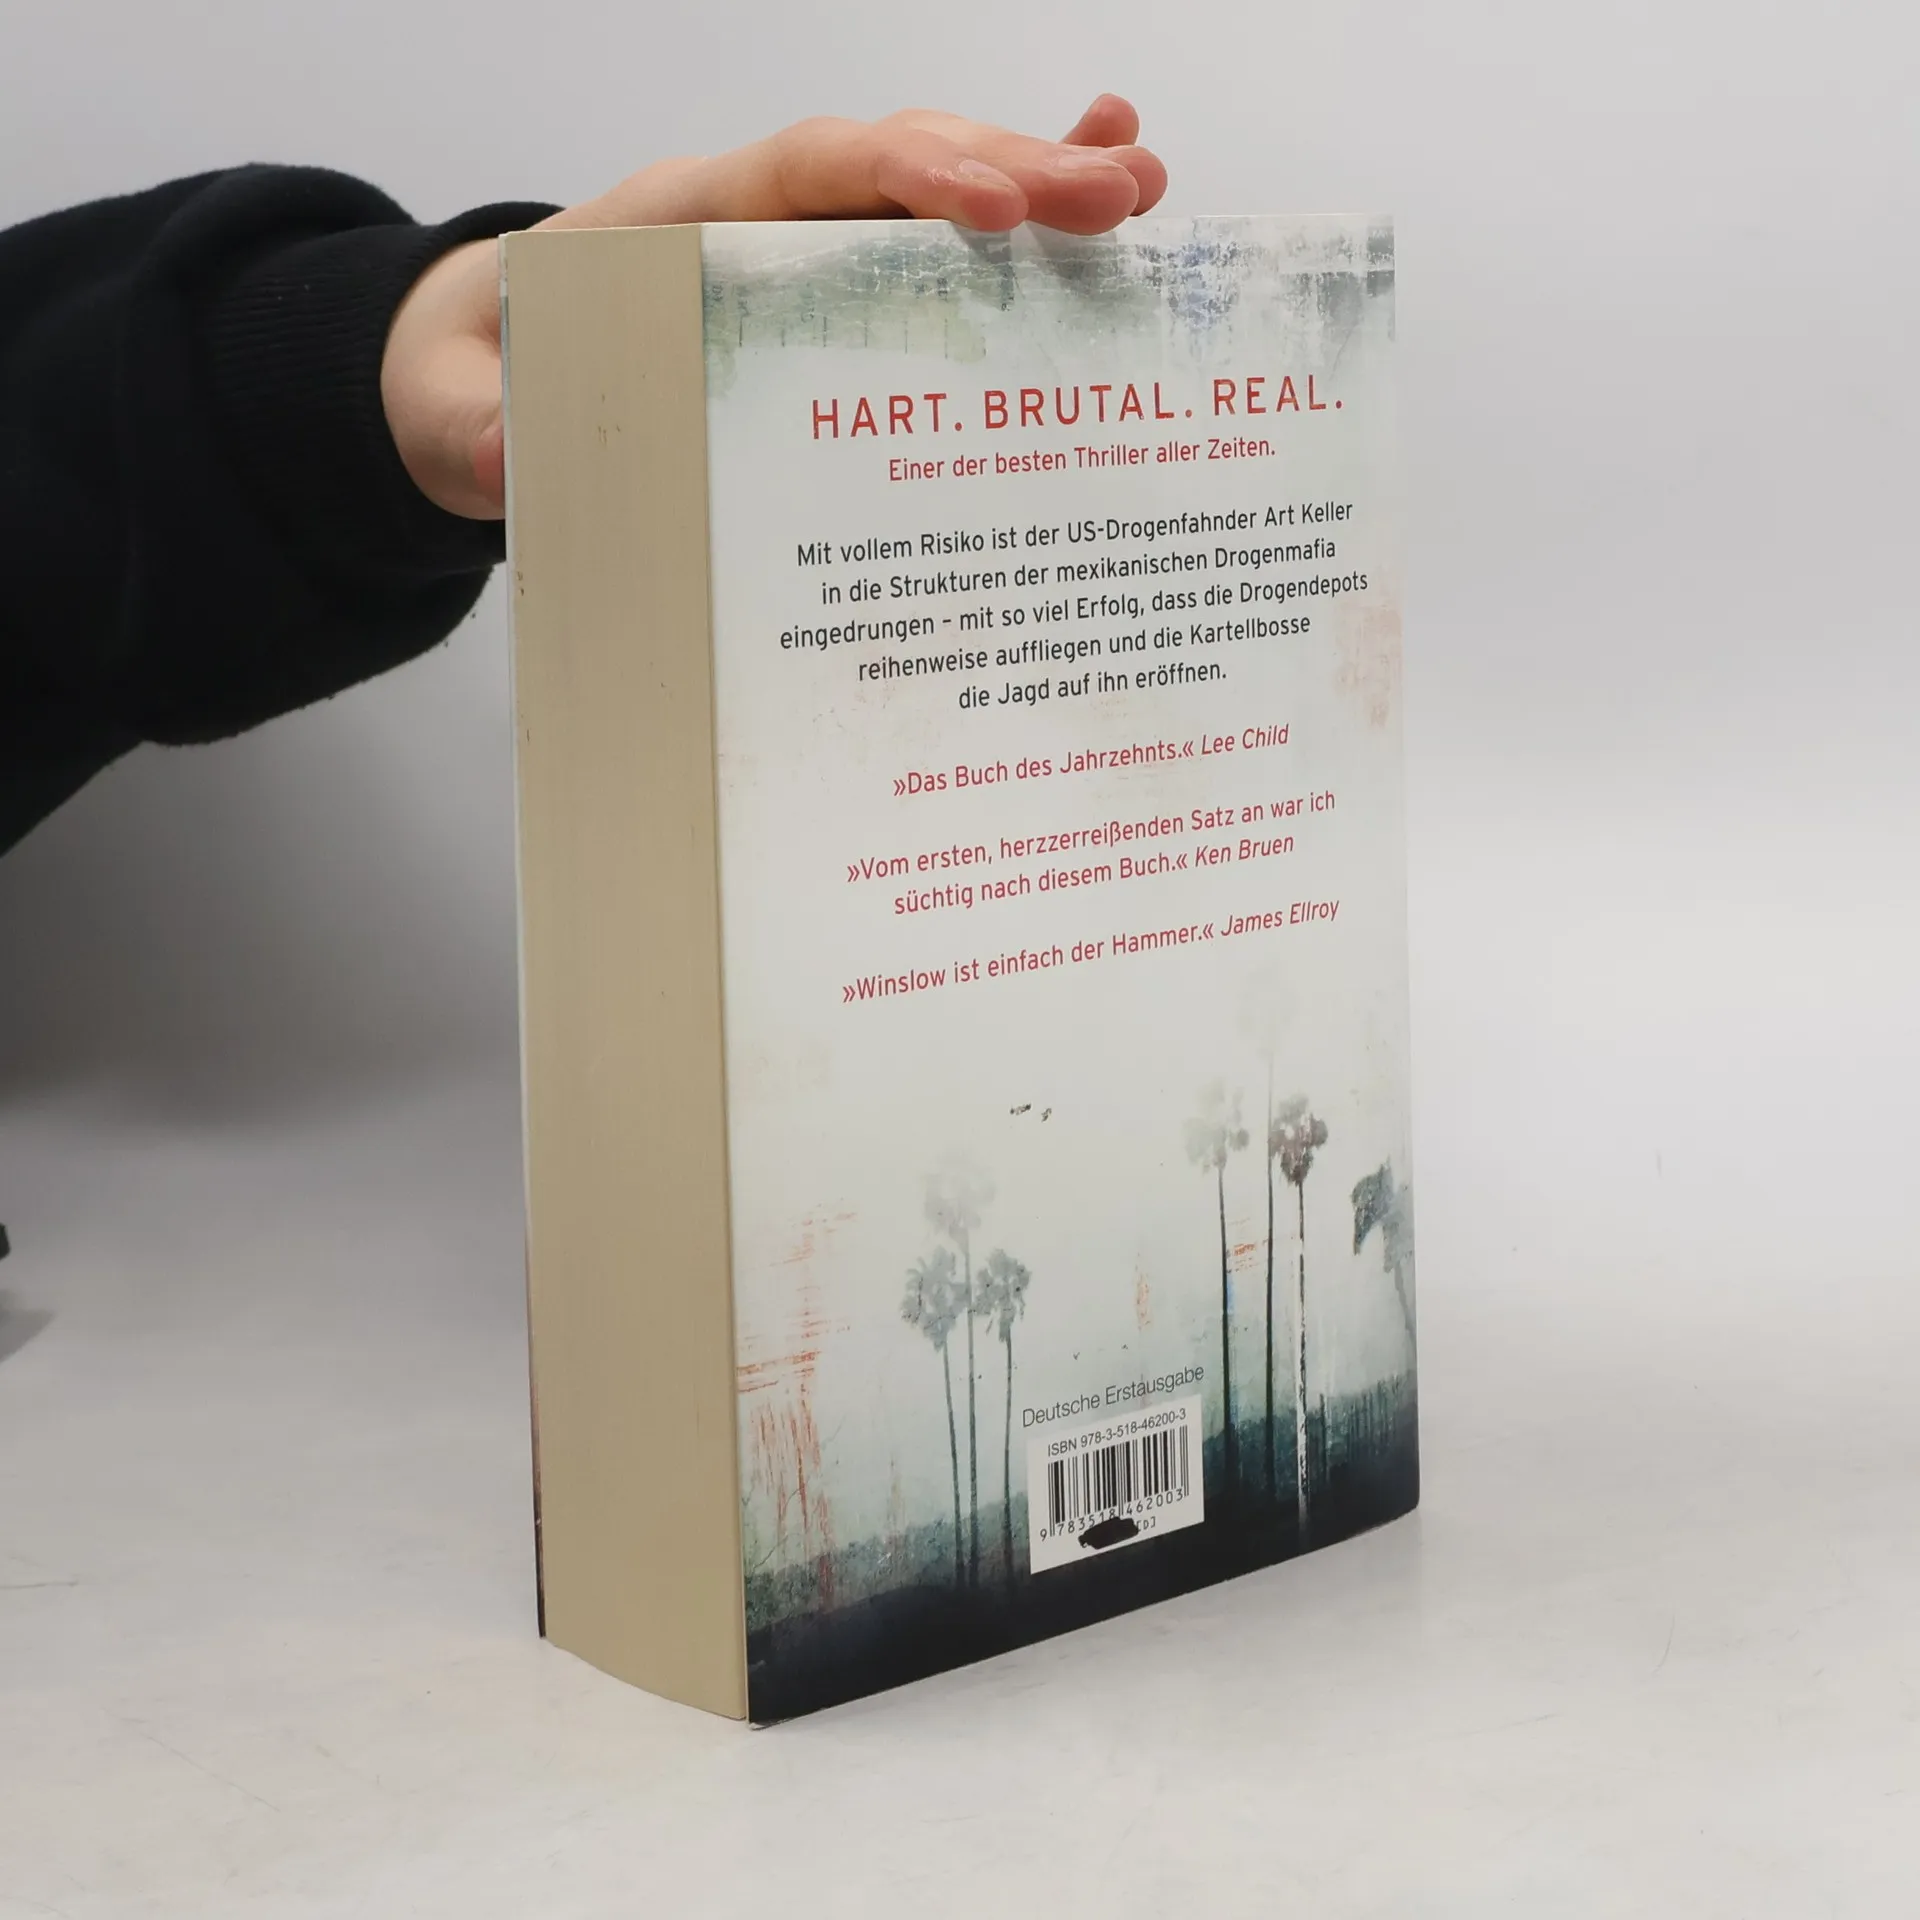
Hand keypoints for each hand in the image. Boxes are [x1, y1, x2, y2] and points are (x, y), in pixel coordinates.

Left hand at [381, 98, 1167, 519]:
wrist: (489, 373)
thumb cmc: (490, 381)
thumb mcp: (459, 414)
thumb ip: (480, 431)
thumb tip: (511, 461)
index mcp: (675, 221)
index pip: (800, 172)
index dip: (897, 176)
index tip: (985, 207)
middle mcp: (759, 217)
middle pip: (899, 167)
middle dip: (1010, 171)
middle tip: (1119, 197)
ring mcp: (810, 252)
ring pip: (937, 198)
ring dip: (1042, 186)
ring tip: (1144, 188)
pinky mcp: (839, 296)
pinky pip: (936, 252)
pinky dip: (1020, 228)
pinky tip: (1110, 213)